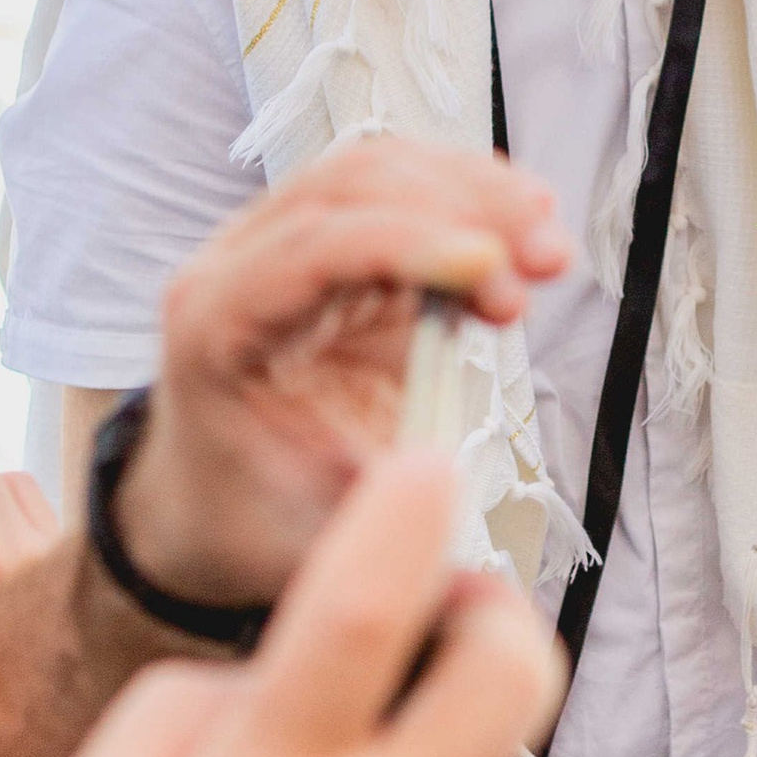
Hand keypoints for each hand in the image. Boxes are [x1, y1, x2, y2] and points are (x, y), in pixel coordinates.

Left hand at [111, 140, 570, 609]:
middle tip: (548, 261)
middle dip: (461, 208)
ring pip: (378, 173)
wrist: (206, 509)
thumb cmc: (255, 529)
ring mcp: (277, 244)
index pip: (313, 251)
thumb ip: (394, 544)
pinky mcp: (328, 247)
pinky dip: (465, 200)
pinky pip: (397, 193)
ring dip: (475, 195)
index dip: (410, 246)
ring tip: (550, 248)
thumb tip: (483, 582)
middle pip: (350, 188)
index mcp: (214, 331)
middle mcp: (233, 268)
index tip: (496, 270)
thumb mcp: (320, 551)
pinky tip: (524, 227)